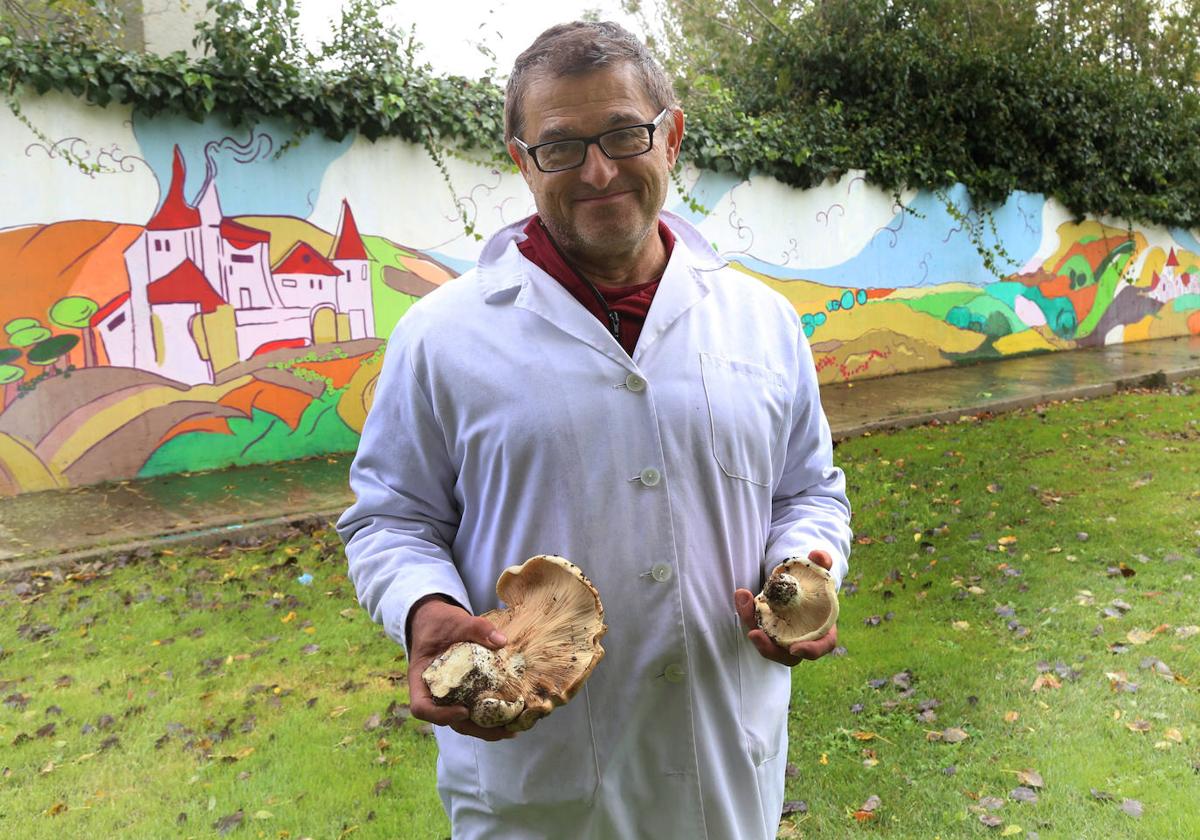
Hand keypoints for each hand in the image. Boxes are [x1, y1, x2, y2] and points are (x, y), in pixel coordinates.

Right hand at [407, 596, 515, 740]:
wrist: (436, 621)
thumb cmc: (439, 622)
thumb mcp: (454, 621)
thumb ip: (475, 627)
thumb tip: (501, 641)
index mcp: (421, 679)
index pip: (421, 708)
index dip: (440, 715)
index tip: (463, 710)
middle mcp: (433, 693)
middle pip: (449, 721)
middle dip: (476, 729)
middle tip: (503, 730)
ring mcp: (449, 695)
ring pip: (464, 720)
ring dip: (486, 728)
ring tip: (513, 728)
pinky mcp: (464, 692)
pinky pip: (474, 707)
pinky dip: (490, 714)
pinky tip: (512, 714)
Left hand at [734, 550, 839, 666]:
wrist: (799, 582)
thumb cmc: (815, 581)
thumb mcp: (819, 570)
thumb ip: (821, 562)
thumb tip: (817, 555)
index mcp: (824, 628)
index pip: (822, 646)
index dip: (811, 650)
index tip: (795, 648)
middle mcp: (802, 638)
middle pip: (786, 654)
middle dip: (769, 648)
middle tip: (754, 634)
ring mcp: (783, 636)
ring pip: (766, 642)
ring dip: (753, 627)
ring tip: (744, 604)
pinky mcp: (767, 628)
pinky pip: (756, 627)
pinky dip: (748, 613)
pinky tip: (742, 596)